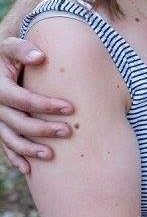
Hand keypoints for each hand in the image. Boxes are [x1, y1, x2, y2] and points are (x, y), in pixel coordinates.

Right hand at [0, 37, 73, 173]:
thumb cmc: (10, 54)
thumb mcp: (11, 46)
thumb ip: (24, 49)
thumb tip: (40, 57)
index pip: (23, 100)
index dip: (45, 105)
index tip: (70, 108)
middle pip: (18, 122)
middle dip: (43, 129)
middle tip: (68, 132)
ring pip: (11, 139)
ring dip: (29, 149)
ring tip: (51, 155)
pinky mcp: (0, 126)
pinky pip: (5, 145)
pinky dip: (15, 157)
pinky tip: (29, 169)